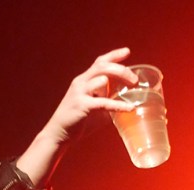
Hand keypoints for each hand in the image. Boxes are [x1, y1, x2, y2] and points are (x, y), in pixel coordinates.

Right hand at [16, 49, 137, 187]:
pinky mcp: (82, 105)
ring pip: (102, 79)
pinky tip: (130, 108)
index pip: (99, 62)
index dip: (114, 55)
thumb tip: (125, 106)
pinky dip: (118, 105)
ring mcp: (81, 92)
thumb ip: (107, 103)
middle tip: (135, 80)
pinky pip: (104, 102)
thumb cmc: (77, 121)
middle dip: (122, 70)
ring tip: (130, 93)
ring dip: (117, 84)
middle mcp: (81, 82)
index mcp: (84, 80)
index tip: (127, 51)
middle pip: (103, 67)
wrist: (59, 133)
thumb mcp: (94, 108)